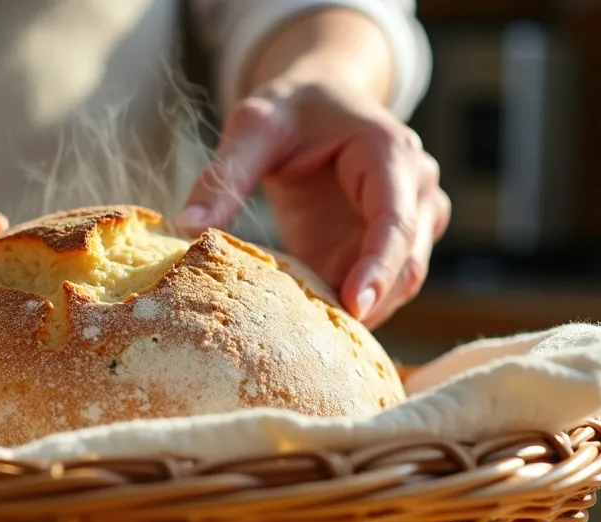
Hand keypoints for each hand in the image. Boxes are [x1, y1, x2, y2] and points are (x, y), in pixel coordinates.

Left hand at [179, 66, 448, 328]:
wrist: (318, 104)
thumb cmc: (290, 110)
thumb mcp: (253, 127)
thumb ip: (225, 174)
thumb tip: (184, 228)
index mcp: (389, 152)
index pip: (395, 219)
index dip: (378, 267)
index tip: (354, 307)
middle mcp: (415, 188)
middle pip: (408, 261)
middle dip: (369, 301)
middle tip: (316, 338)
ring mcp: (412, 221)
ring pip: (402, 283)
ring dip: (361, 311)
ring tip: (307, 334)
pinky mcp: (390, 247)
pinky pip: (381, 288)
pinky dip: (351, 307)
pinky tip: (310, 321)